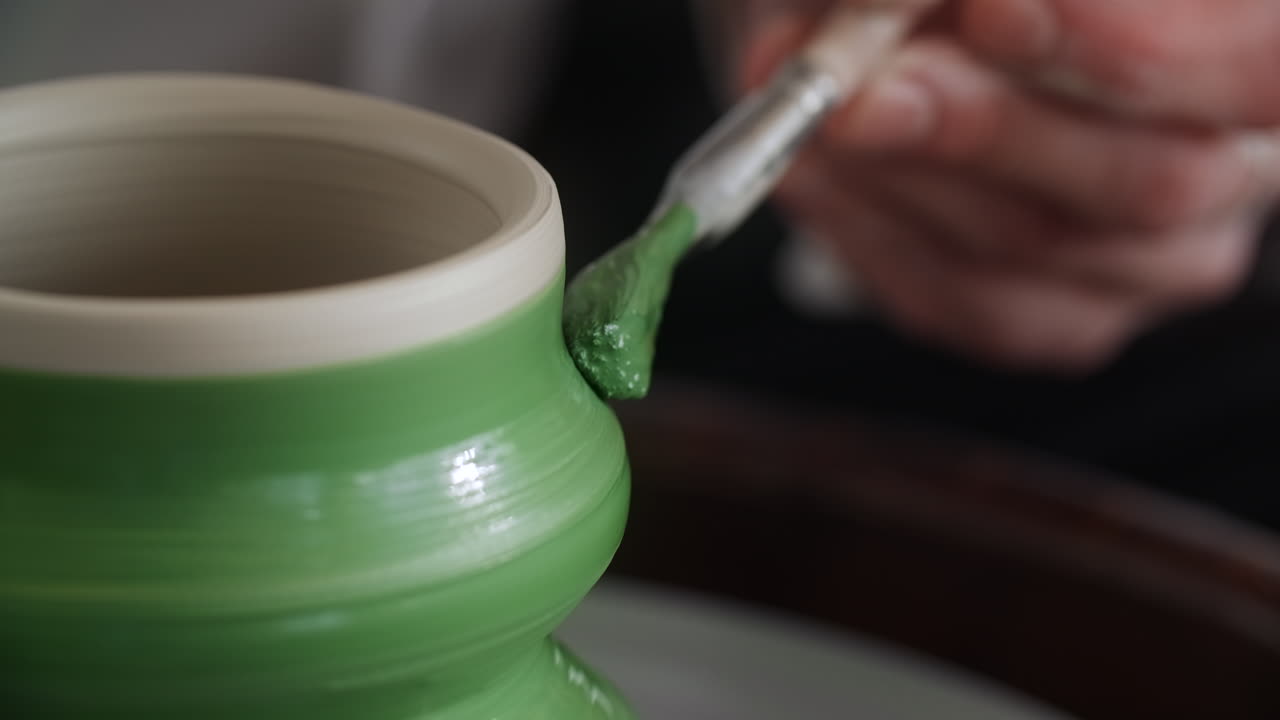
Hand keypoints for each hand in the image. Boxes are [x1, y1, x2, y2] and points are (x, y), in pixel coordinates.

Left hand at [727, 0, 1279, 370]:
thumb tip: (909, 10)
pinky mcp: (1055, 320)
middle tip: (865, 90)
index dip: (1140, 50)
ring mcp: (1147, 264)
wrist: (913, 37)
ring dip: (903, 176)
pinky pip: (963, 299)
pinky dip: (867, 230)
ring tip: (814, 110)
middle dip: (988, 127)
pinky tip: (810, 171)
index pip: (1261, 66)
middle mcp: (1233, 168)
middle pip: (1154, 180)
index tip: (994, 13)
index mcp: (1251, 52)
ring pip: (1039, 244)